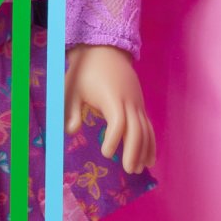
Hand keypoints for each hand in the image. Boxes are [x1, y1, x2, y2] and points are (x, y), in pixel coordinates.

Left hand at [64, 44, 156, 174]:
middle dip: (134, 151)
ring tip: (139, 168)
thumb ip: (70, 110)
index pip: (118, 123)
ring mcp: (137, 103)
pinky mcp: (139, 104)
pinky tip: (149, 158)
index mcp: (112, 98)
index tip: (105, 153)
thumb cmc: (84, 72)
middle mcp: (129, 102)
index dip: (114, 139)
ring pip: (146, 129)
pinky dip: (150, 142)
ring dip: (145, 150)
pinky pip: (148, 125)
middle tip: (129, 170)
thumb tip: (70, 131)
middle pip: (137, 129)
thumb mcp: (71, 88)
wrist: (105, 50)